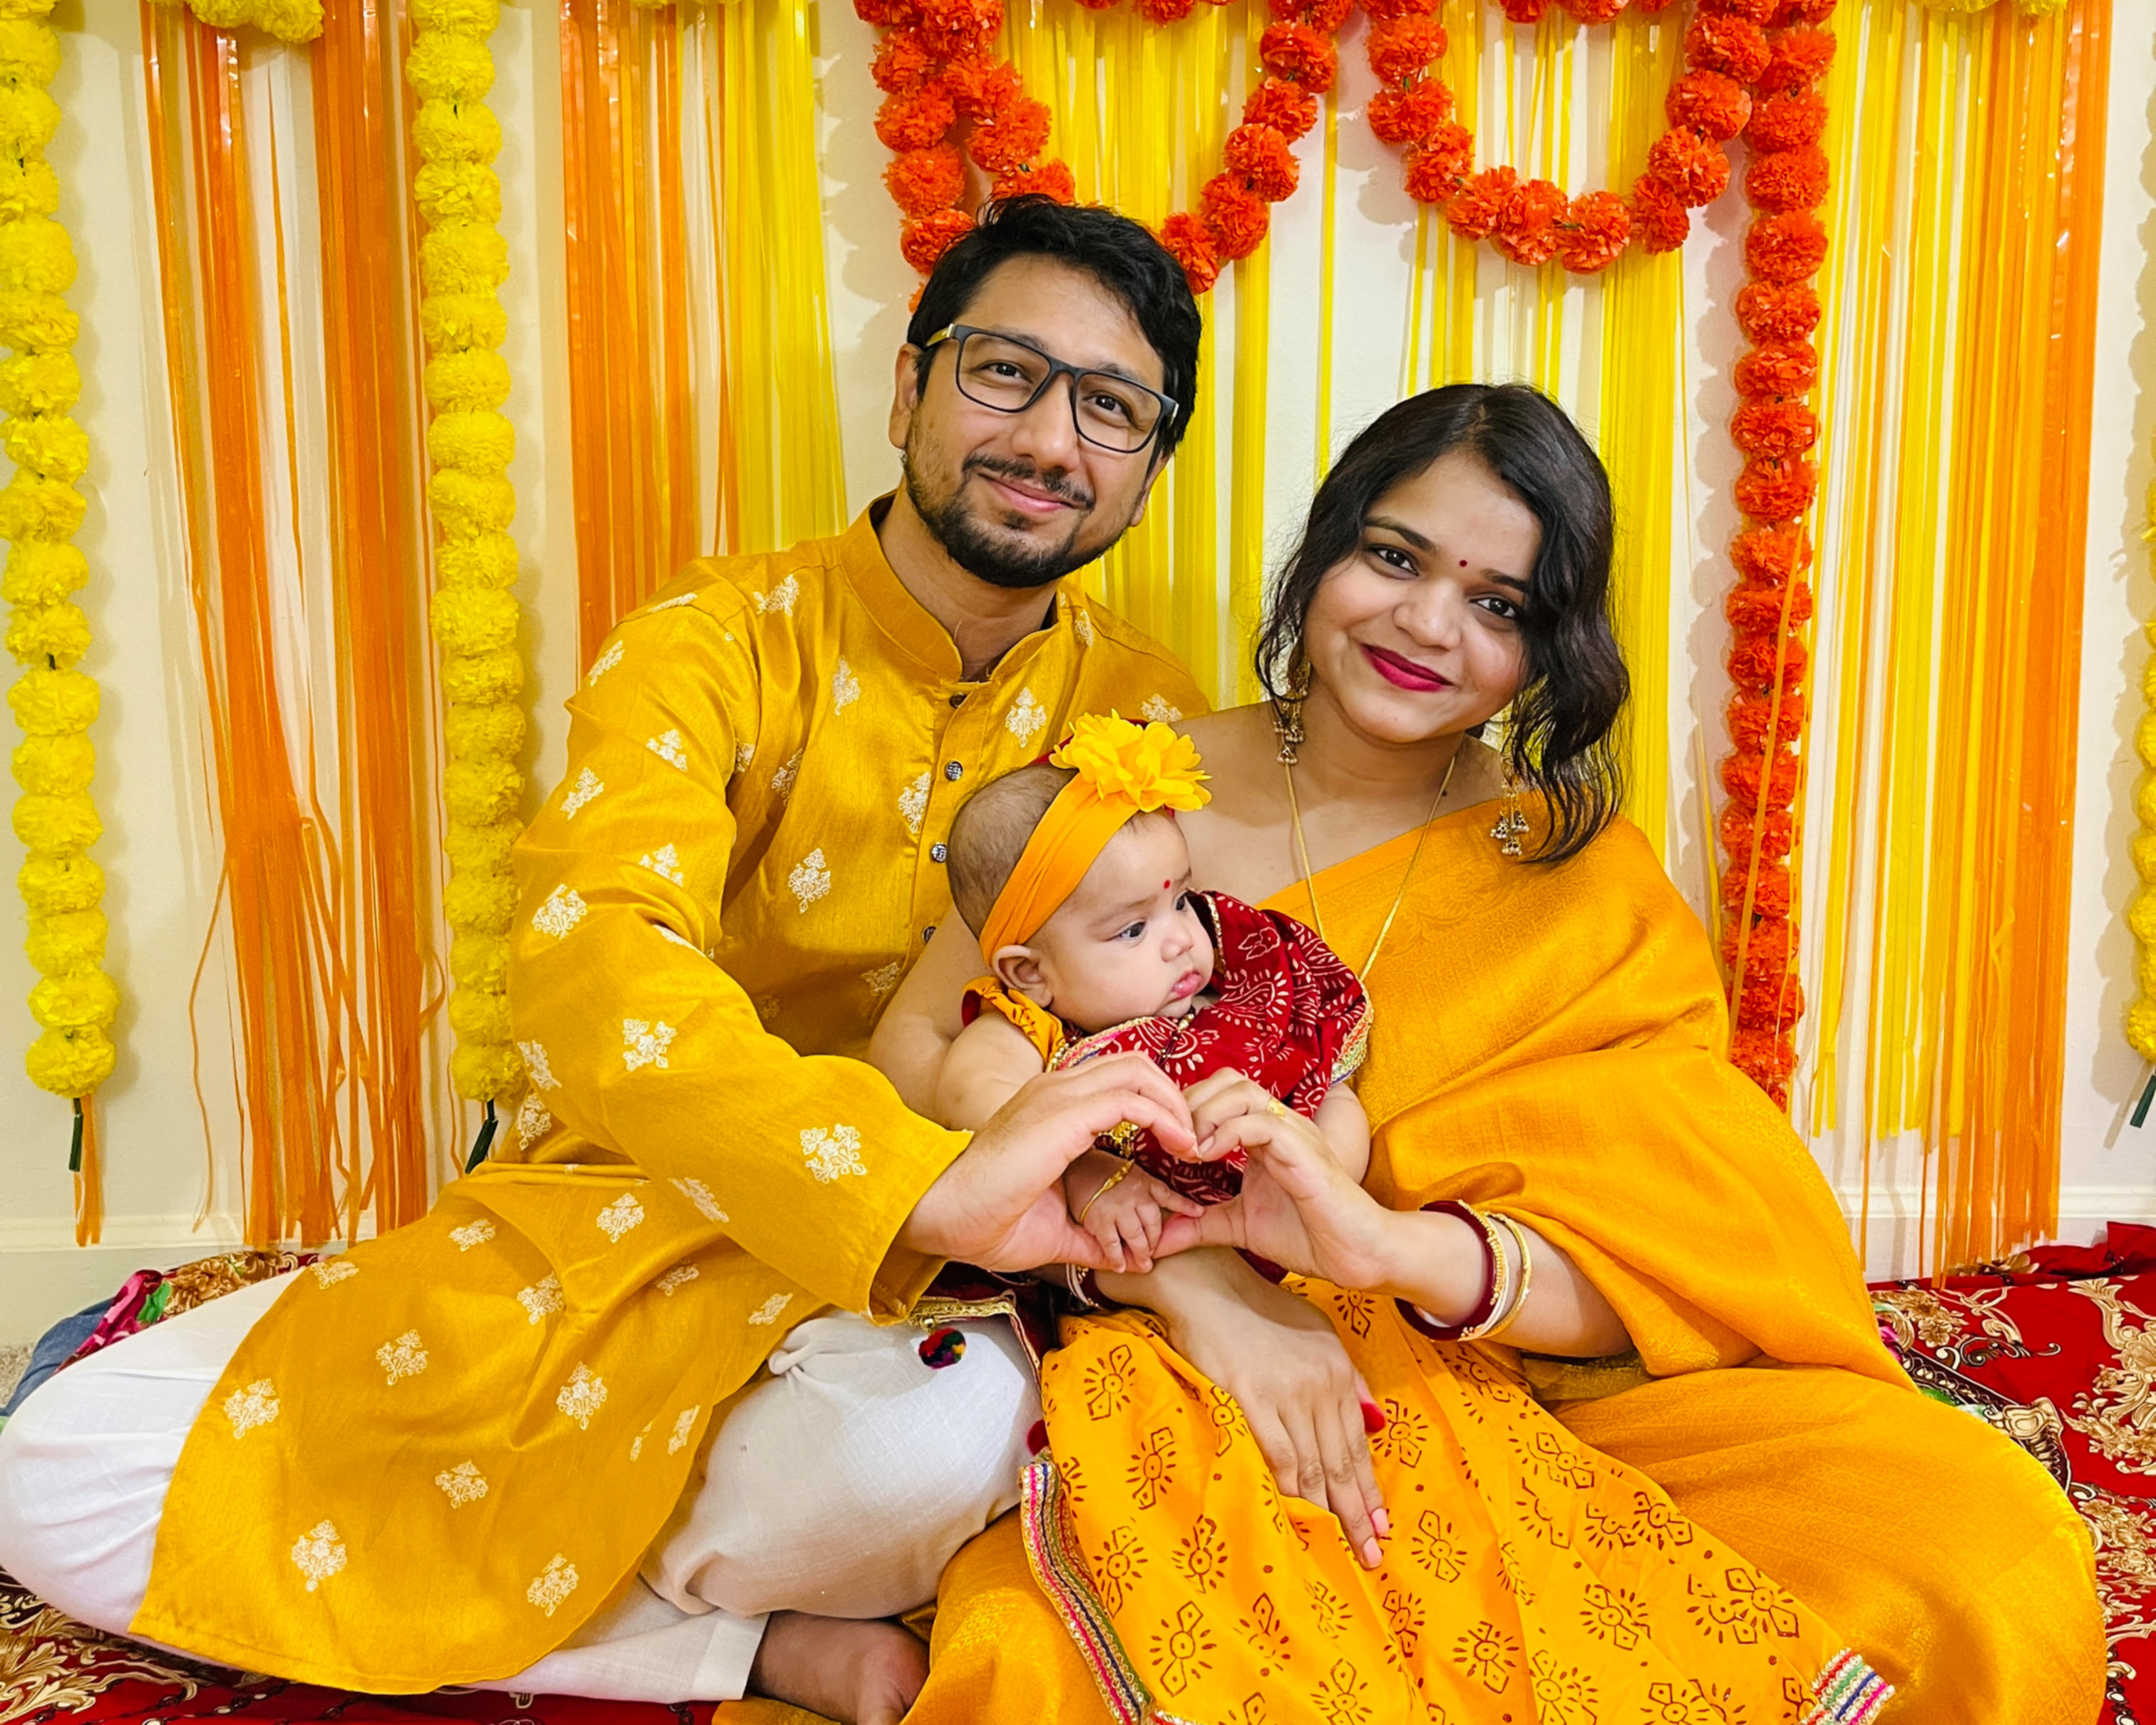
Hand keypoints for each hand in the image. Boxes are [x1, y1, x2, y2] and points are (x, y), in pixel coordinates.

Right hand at [899, 1054, 1195, 1272]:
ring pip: (1138, 1071)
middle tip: (1193, 1140)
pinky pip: (1131, 1098)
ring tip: (1192, 1143)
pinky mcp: (1064, 1113)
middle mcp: (1056, 1089)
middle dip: (1174, 1097)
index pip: (1118, 1080)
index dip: (1157, 1104)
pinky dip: (1165, 1117)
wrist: (944, 1215)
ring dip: (1175, 1104)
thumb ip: (1092, 1238)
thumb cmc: (987, 1221)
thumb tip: (1123, 1260)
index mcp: (1050, 1105)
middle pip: (1135, 1065)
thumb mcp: (1056, 1230)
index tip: (1179, 1145)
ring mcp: (1058, 1094)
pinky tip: (1180, 1146)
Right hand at [1068, 1152, 1204, 1274]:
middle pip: (1154, 1224)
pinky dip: (1117, 1258)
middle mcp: (1135, 1194)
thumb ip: (1140, 1183)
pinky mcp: (1100, 1220)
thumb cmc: (1092, 1165)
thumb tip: (1157, 1198)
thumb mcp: (1124, 1168)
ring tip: (1143, 1264)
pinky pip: (1113, 1245)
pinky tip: (1120, 1266)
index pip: (1169, 1195)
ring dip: (1141, 1253)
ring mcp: (1119, 1208)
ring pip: (1137, 1238)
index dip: (1185, 1205)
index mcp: (1143, 1179)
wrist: (1068, 1164)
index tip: (1199, 1212)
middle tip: (1153, 1252)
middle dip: (1154, 1241)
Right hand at [1143, 1252, 1387, 1568]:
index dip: (1369, 1488)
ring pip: (1313, 1464)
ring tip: (1342, 1549)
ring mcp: (1287, 1392)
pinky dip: (1290, 1489)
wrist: (1207, 1285)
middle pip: (1342, 1461)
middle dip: (1358, 1512)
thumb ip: (1344, 1378)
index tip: (1381, 1525)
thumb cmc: (1257, 1309)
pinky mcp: (1250, 1397)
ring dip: (1328, 1511)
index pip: (1357, 1442)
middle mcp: (1320, 1383)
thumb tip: (1373, 1421)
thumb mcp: (1314, 1332)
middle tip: (1371, 1554)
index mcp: (1336, 1369)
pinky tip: (1299, 1516)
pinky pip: (1277, 1454)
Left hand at [1157, 1072, 1400, 1290]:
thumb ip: (1199, 1226)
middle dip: (1191, 1103)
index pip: (1220, 1092)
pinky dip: (1227, 1133)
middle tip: (1172, 1141)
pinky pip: (1261, 1123)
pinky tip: (1208, 1157)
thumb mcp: (1239, 1227)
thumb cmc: (1308, 1236)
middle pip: (1228, 1079)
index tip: (1164, 1142)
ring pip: (1242, 1091)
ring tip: (1189, 1150)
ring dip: (1206, 1114)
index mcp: (1264, 1134)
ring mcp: (1294, 1134)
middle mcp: (1279, 1125)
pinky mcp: (1305, 1152)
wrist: (1356, 1256)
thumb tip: (1158, 1241)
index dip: (1186, 1108)